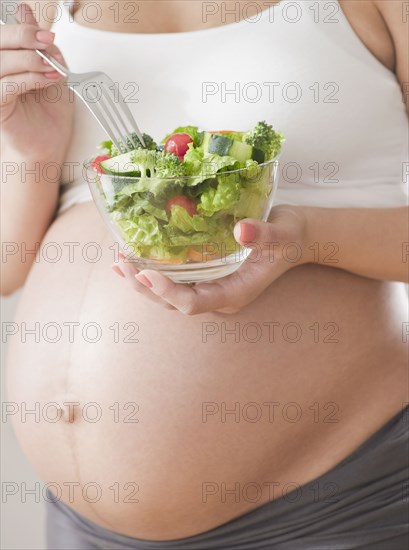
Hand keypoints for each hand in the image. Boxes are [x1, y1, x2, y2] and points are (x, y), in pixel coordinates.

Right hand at [0, 2, 72, 159]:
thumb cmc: (49, 112)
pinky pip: (6, 85)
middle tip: (47, 42)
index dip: (23, 27)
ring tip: (53, 68)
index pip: (5, 34)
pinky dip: (29, 78)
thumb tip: (25, 11)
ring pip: (1, 61)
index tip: (47, 34)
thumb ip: (40, 45)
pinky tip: (47, 80)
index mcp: (6, 59)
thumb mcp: (51, 70)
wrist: (49, 145)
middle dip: (24, 37)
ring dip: (30, 60)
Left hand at [112, 206, 306, 314]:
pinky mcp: (205, 275)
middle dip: (146, 286)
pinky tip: (132, 260)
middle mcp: (218, 295)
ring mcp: (211, 287)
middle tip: (122, 264)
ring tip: (119, 263)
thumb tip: (241, 230)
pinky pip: (174, 280)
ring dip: (143, 282)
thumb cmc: (290, 236)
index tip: (146, 272)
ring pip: (170, 295)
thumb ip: (264, 234)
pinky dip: (152, 272)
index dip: (168, 292)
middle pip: (174, 303)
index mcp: (234, 293)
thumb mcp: (283, 233)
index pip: (194, 303)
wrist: (294, 238)